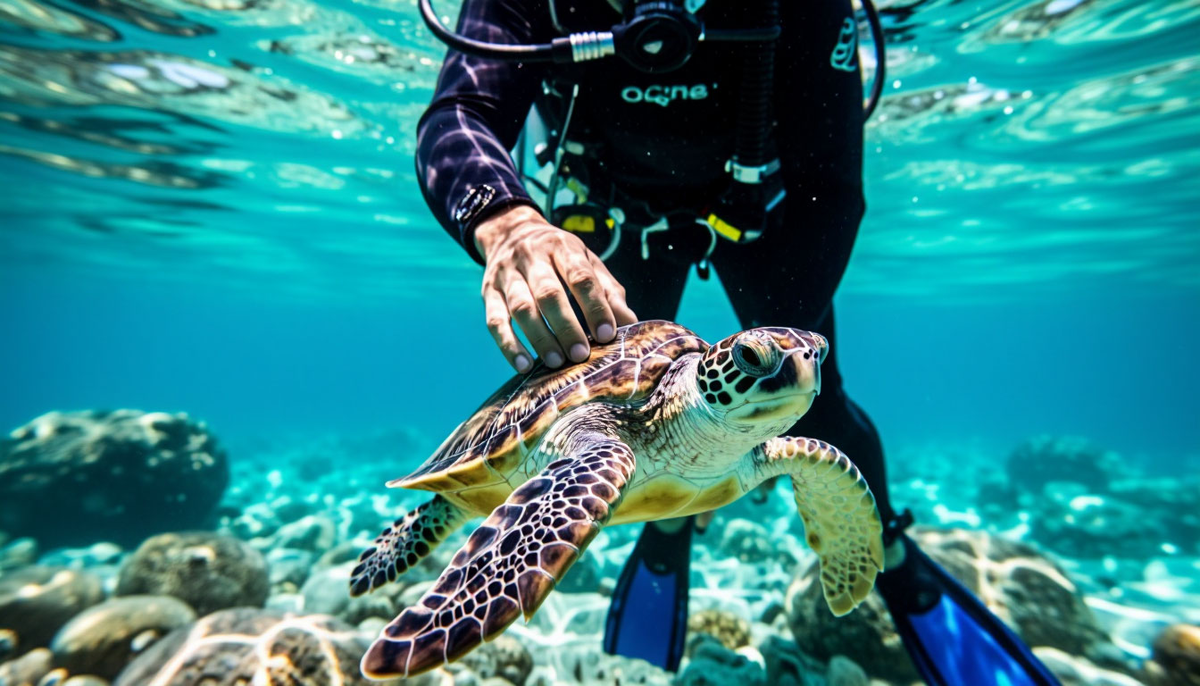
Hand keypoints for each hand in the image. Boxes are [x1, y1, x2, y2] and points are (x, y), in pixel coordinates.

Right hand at [475, 205, 636, 372]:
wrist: (510, 231)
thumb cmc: (559, 256)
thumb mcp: (587, 262)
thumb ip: (608, 291)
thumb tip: (630, 324)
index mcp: (563, 247)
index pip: (580, 276)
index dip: (594, 307)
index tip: (607, 335)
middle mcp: (532, 257)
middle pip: (549, 293)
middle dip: (567, 326)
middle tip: (581, 355)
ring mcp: (506, 275)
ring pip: (521, 307)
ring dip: (539, 338)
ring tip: (556, 363)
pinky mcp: (488, 292)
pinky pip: (495, 320)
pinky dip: (508, 345)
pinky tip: (523, 365)